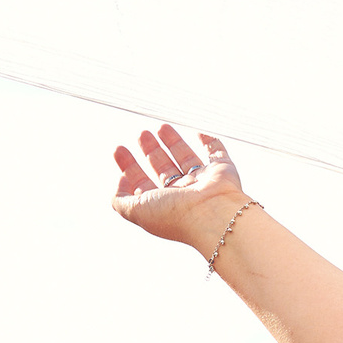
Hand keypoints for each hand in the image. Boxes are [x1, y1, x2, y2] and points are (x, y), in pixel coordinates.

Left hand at [110, 125, 252, 254]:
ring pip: (186, 158)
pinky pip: (216, 152)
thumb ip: (121, 201)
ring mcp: (204, 182)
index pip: (143, 183)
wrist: (214, 215)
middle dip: (151, 151)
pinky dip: (209, 141)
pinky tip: (199, 131)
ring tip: (160, 127)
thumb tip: (121, 183)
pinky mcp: (223, 171)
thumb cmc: (177, 215)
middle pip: (164, 168)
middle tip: (141, 134)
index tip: (119, 150)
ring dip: (173, 142)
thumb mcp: (137, 210)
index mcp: (163, 204)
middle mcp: (183, 195)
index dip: (130, 167)